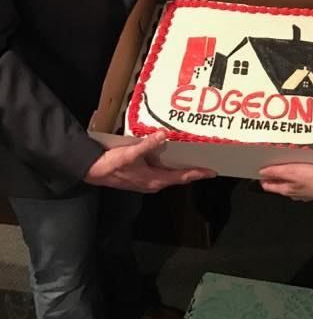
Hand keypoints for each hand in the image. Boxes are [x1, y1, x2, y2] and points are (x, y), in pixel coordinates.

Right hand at [84, 131, 216, 192]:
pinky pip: (161, 172)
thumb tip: (164, 135)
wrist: (94, 171)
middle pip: (178, 177)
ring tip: (192, 159)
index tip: (211, 172)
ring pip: (169, 175)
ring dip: (181, 169)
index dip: (197, 174)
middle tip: (206, 164)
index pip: (181, 177)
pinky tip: (169, 156)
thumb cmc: (112, 164)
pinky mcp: (141, 177)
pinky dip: (169, 165)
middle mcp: (153, 183)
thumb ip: (147, 144)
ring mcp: (147, 181)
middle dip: (192, 171)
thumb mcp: (130, 153)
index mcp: (154, 180)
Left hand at [259, 163, 312, 201]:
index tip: (260, 169)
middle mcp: (293, 193)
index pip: (268, 186)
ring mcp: (304, 192)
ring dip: (288, 174)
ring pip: (291, 183)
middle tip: (274, 163)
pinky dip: (299, 175)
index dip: (263, 177)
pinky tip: (304, 169)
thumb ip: (276, 172)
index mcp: (286, 190)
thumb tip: (262, 173)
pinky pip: (302, 182)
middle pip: (279, 184)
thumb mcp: (291, 172)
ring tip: (288, 163)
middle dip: (275, 175)